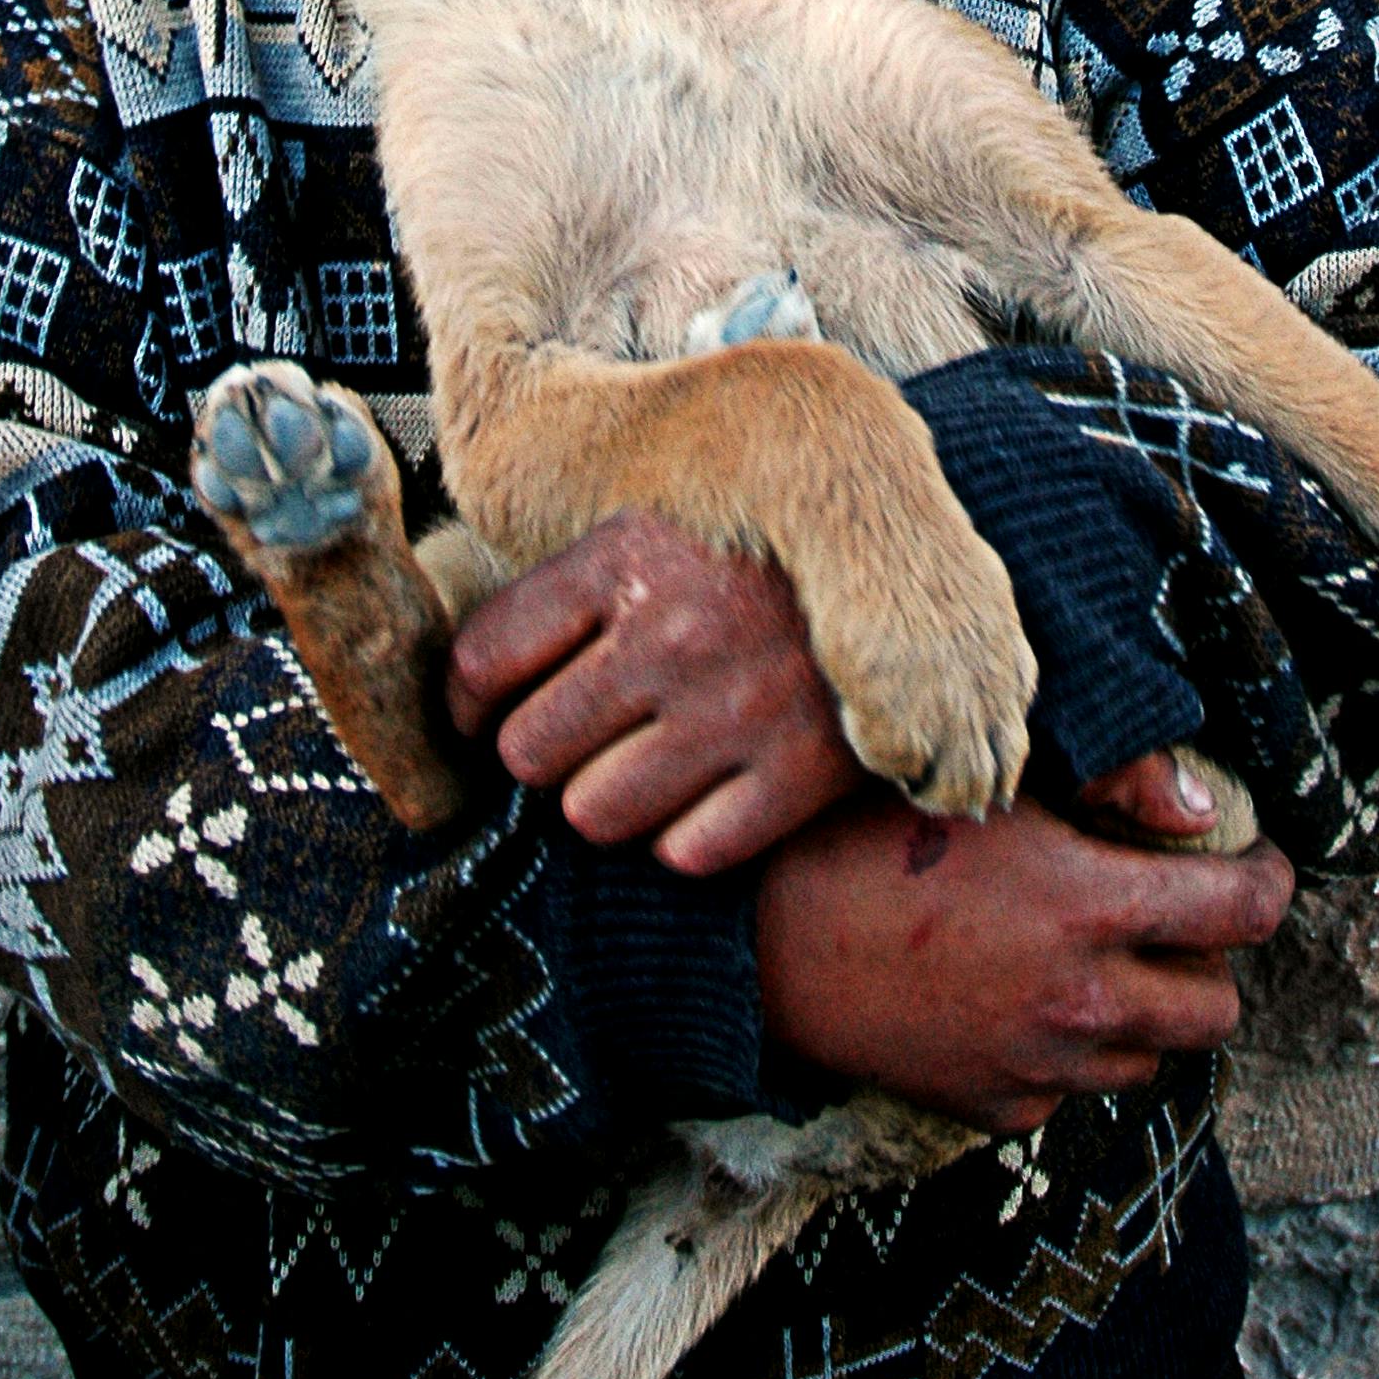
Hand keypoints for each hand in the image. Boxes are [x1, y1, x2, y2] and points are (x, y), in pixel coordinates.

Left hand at [445, 514, 856, 875]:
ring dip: (606, 802)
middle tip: (578, 740)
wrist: (913, 569)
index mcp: (629, 556)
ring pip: (594, 814)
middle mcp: (675, 632)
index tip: (480, 717)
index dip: (465, 706)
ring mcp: (738, 707)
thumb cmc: (756, 555)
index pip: (482, 662)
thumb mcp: (662, 527)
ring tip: (642, 767)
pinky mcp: (802, 771)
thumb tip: (465, 688)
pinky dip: (689, 835)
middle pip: (528, 751)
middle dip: (543, 754)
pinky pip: (689, 851)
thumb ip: (567, 591)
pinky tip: (710, 793)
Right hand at [755, 796, 1295, 1134]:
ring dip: (1143, 1010)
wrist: (758, 944)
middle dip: (1212, 959)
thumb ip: (1110, 786)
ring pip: (1150, 1059)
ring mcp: (1041, 1068)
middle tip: (1173, 916)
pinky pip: (1070, 1092)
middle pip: (1216, 1009)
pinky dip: (1067, 1054)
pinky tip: (1020, 999)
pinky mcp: (995, 1109)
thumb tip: (1200, 809)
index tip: (1257, 865)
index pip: (1243, 913)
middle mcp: (1083, 1004)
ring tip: (1093, 957)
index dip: (1269, 882)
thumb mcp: (989, 782)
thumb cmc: (864, 837)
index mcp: (1092, 910)